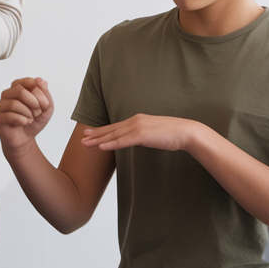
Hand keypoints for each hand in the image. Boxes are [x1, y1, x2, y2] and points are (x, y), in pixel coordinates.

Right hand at [0, 77, 54, 154]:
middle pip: (20, 91)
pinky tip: (25, 123)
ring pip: (14, 103)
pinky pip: (9, 116)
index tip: (43, 104)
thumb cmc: (34, 121)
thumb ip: (45, 93)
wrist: (26, 139)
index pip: (29, 82)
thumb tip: (40, 80)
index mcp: (19, 87)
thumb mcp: (47, 107)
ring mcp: (1, 105)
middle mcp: (8, 94)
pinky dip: (22, 120)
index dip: (39, 94)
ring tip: (31, 119)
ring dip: (28, 113)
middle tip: (37, 113)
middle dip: (34, 104)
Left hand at [80, 113, 199, 151]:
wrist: (186, 132)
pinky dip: (110, 144)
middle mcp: (135, 121)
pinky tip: (100, 147)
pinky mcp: (142, 135)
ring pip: (113, 135)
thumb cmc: (172, 134)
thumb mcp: (154, 133)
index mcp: (137, 120)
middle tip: (82, 137)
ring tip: (85, 144)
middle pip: (111, 129)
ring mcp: (137, 127)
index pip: (116, 126)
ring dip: (98, 140)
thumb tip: (138, 139)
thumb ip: (144, 134)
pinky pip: (122, 141)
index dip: (102, 130)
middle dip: (95, 134)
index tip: (90, 133)